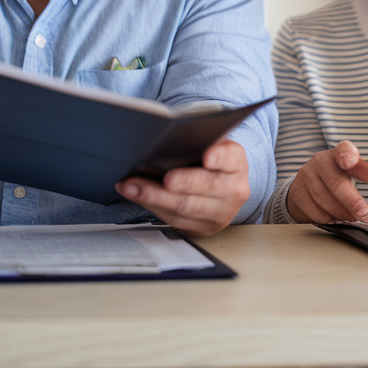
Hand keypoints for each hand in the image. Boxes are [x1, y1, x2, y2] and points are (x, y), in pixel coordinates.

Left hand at [116, 139, 249, 236]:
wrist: (222, 188)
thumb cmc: (211, 162)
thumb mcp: (212, 146)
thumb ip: (198, 142)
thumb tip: (165, 139)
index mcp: (236, 163)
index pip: (230, 157)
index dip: (219, 157)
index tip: (207, 156)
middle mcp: (234, 190)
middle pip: (205, 186)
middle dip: (180, 182)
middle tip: (161, 178)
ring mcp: (220, 213)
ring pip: (185, 207)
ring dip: (153, 196)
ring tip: (131, 186)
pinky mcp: (204, 228)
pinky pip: (174, 219)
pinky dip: (151, 206)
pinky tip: (135, 195)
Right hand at [285, 140, 367, 224]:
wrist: (307, 184)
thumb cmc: (336, 176)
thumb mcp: (353, 171)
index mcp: (338, 153)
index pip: (344, 150)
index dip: (347, 156)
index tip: (349, 162)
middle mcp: (320, 160)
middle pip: (337, 184)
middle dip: (353, 202)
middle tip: (366, 215)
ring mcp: (306, 175)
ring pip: (325, 201)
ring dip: (343, 214)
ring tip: (353, 219)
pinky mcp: (297, 192)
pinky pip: (315, 211)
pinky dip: (329, 219)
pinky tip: (336, 219)